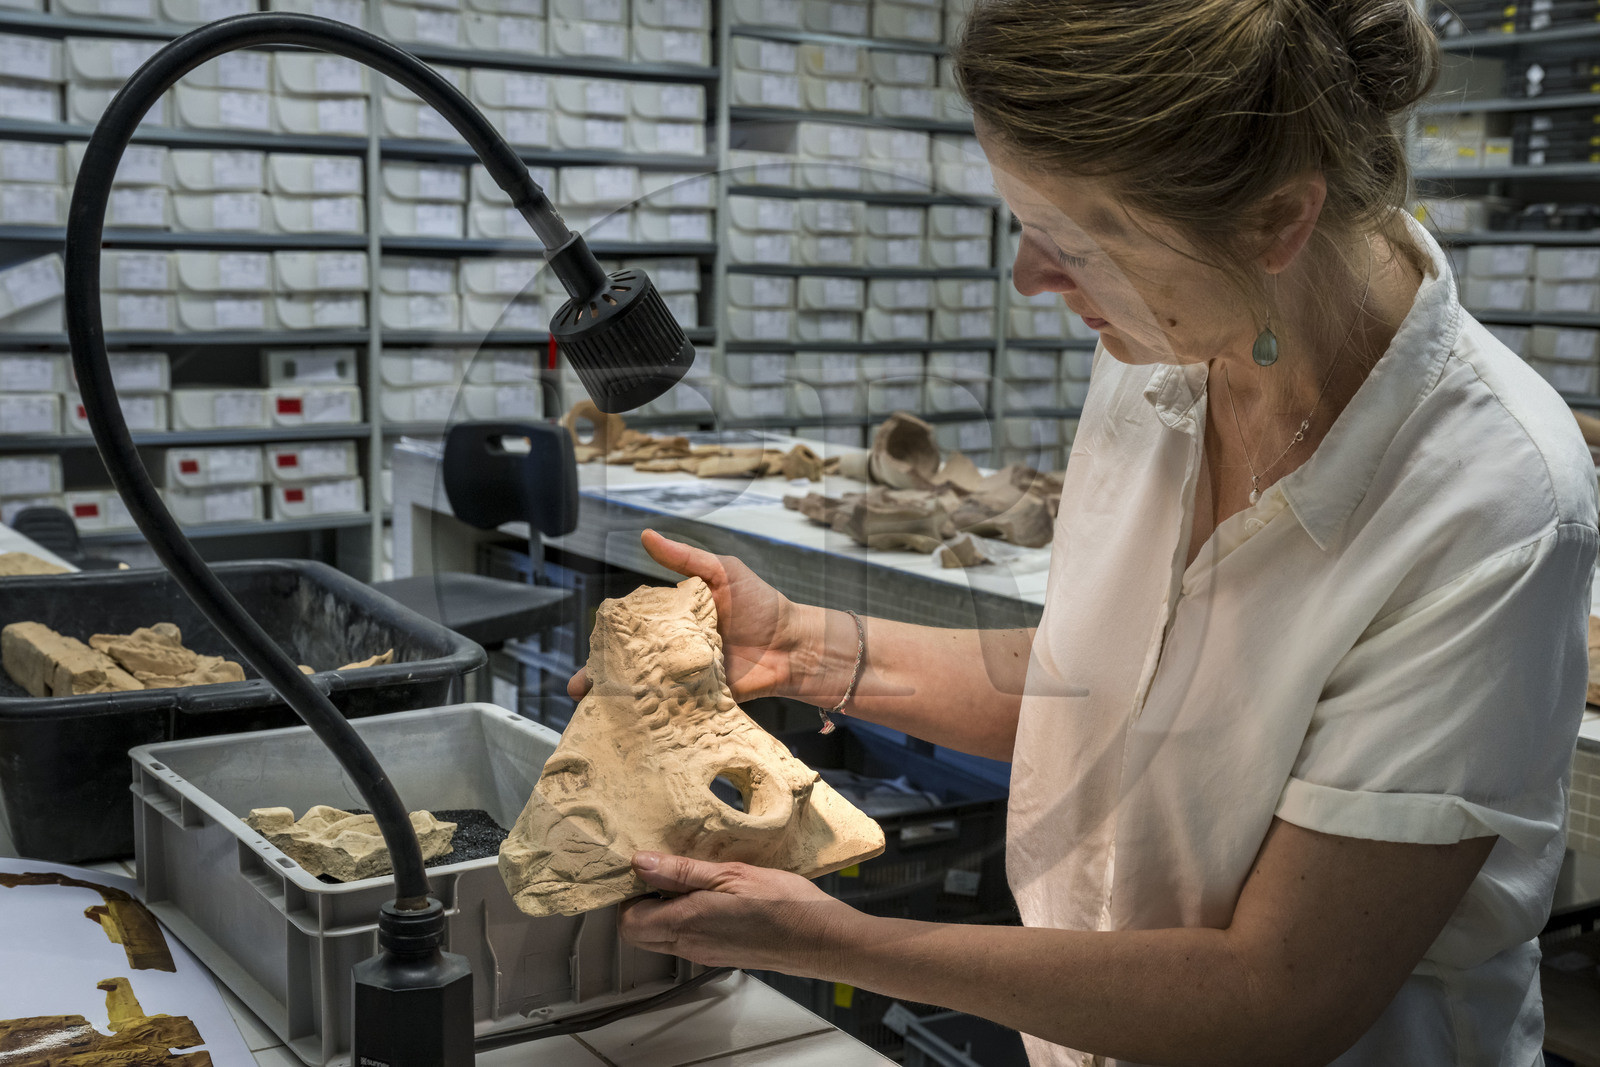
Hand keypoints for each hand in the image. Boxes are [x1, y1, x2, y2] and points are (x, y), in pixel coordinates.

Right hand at [567, 529, 812, 701]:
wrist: (794, 644)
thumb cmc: (762, 603)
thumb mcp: (721, 572)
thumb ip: (684, 558)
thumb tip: (646, 535)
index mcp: (673, 621)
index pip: (634, 630)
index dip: (609, 640)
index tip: (589, 649)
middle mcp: (675, 651)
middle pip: (632, 664)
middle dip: (603, 677)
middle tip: (580, 688)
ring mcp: (686, 678)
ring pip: (645, 691)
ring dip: (619, 701)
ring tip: (594, 710)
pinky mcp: (701, 702)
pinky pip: (672, 710)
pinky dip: (650, 719)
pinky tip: (628, 726)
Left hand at [618, 852, 854, 973]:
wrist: (822, 940)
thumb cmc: (785, 905)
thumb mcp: (732, 874)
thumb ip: (682, 871)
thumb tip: (641, 863)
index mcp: (687, 923)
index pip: (628, 921)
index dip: (627, 894)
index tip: (642, 868)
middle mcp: (690, 945)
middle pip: (638, 933)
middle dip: (638, 902)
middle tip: (659, 871)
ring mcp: (705, 953)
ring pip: (661, 937)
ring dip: (662, 909)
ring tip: (686, 879)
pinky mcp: (720, 954)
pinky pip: (685, 939)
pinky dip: (684, 918)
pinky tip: (709, 895)